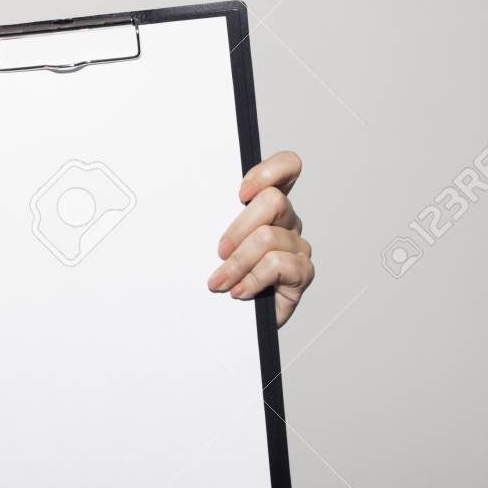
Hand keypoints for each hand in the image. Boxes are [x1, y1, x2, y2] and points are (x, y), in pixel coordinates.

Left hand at [206, 150, 312, 327]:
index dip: (269, 172)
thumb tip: (185, 203)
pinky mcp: (302, 273)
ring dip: (238, 263)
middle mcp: (286, 222)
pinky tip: (240, 291)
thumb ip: (211, 217)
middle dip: (238, 228)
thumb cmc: (222, 275)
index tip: (241, 194)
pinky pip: (278, 265)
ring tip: (221, 281)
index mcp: (267, 205)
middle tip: (220, 252)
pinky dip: (252, 279)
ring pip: (268, 237)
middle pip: (273, 201)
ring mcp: (296, 247)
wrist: (231, 320)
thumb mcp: (209, 242)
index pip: (287, 167)